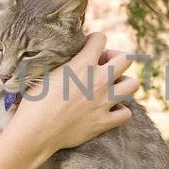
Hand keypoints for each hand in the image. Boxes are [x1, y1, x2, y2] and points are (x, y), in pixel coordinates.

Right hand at [11, 31, 139, 152]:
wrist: (36, 130)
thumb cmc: (35, 100)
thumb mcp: (47, 72)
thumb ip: (65, 61)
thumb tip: (69, 56)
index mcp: (83, 64)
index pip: (101, 38)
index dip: (95, 40)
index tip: (88, 48)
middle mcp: (99, 80)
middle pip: (126, 59)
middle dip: (116, 59)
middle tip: (103, 67)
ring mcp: (104, 101)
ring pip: (133, 85)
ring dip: (123, 84)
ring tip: (111, 87)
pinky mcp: (104, 122)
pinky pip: (126, 114)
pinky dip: (120, 111)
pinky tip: (109, 110)